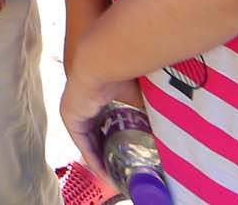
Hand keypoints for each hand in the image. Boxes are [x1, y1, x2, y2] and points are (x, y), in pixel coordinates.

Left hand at [58, 70, 145, 184]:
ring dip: (103, 159)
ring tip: (117, 178)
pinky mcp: (70, 116)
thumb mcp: (139, 96)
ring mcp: (75, 109)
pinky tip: (106, 174)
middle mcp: (84, 102)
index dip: (118, 139)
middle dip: (110, 152)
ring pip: (90, 141)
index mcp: (99, 94)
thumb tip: (168, 129)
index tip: (131, 155)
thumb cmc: (124, 70)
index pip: (107, 121)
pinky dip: (94, 159)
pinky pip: (82, 143)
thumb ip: (147, 110)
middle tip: (124, 170)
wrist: (104, 60)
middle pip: (98, 134)